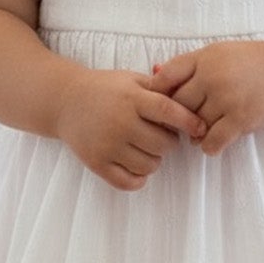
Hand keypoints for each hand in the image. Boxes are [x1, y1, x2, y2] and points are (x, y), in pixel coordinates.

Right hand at [55, 69, 206, 190]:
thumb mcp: (131, 80)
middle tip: (160, 135)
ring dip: (154, 160)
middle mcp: (120, 122)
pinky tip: (136, 166)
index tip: (199, 128)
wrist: (64, 101)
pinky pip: (128, 182)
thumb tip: (191, 96)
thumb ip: (159, 88)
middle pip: (164, 144)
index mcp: (131, 98)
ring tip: (145, 148)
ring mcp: (107, 145)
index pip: (168, 112)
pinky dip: (138, 178)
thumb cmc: (104, 89)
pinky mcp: (96, 163)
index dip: (189, 121)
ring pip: (150, 166)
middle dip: (169, 142)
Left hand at [146, 41, 263, 155]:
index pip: (166, 77)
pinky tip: (212, 142)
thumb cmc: (251, 62)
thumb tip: (154, 73)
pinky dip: (209, 146)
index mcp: (205, 58)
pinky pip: (212, 141)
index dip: (159, 94)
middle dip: (178, 117)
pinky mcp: (241, 118)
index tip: (162, 104)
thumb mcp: (218, 53)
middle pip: (178, 105)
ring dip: (195, 133)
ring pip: (194, 124)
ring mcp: (227, 98)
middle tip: (181, 123)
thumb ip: (189, 65)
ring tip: (201, 131)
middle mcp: (213, 77)